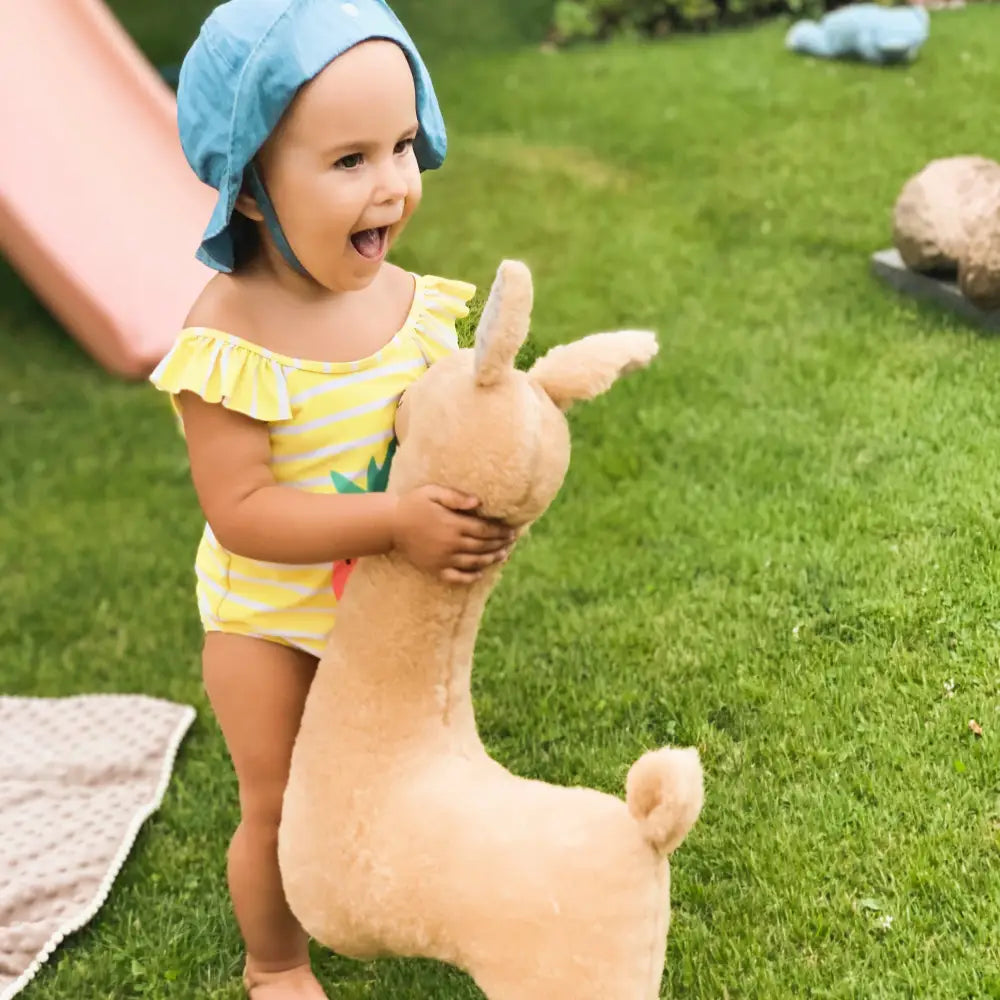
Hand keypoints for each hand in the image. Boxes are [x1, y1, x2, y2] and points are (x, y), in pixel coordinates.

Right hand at [392, 485, 515, 582]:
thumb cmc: (413, 504)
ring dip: (491, 560)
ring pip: (474, 562)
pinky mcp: (435, 569)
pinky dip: (470, 577)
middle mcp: (450, 544)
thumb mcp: (432, 492)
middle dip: (499, 545)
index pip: (484, 530)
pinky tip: (480, 574)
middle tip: (511, 543)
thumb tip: (478, 502)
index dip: (500, 532)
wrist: (389, 525)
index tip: (512, 531)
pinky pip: (456, 577)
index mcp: (452, 524)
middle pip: (482, 547)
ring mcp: (443, 559)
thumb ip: (455, 497)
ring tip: (502, 555)